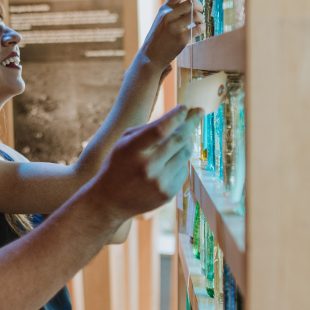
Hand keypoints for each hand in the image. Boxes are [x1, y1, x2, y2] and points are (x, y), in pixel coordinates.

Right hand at [87, 105, 202, 219]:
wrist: (110, 201)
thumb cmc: (118, 165)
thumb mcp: (124, 143)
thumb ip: (148, 129)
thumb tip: (178, 118)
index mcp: (133, 150)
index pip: (161, 129)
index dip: (176, 116)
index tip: (185, 107)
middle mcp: (148, 167)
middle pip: (179, 140)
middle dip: (191, 123)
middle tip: (199, 112)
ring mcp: (160, 182)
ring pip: (185, 154)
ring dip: (187, 141)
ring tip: (185, 135)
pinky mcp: (168, 194)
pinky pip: (183, 170)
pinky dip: (181, 161)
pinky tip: (171, 159)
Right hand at [140, 0, 205, 68]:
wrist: (150, 56)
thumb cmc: (158, 37)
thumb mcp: (161, 20)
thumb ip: (173, 11)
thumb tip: (191, 4)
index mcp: (164, 10)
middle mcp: (168, 16)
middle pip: (191, 3)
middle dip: (199, 7)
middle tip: (199, 12)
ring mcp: (175, 27)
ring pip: (196, 15)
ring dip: (201, 18)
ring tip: (199, 23)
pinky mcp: (182, 39)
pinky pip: (199, 28)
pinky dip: (202, 28)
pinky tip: (198, 31)